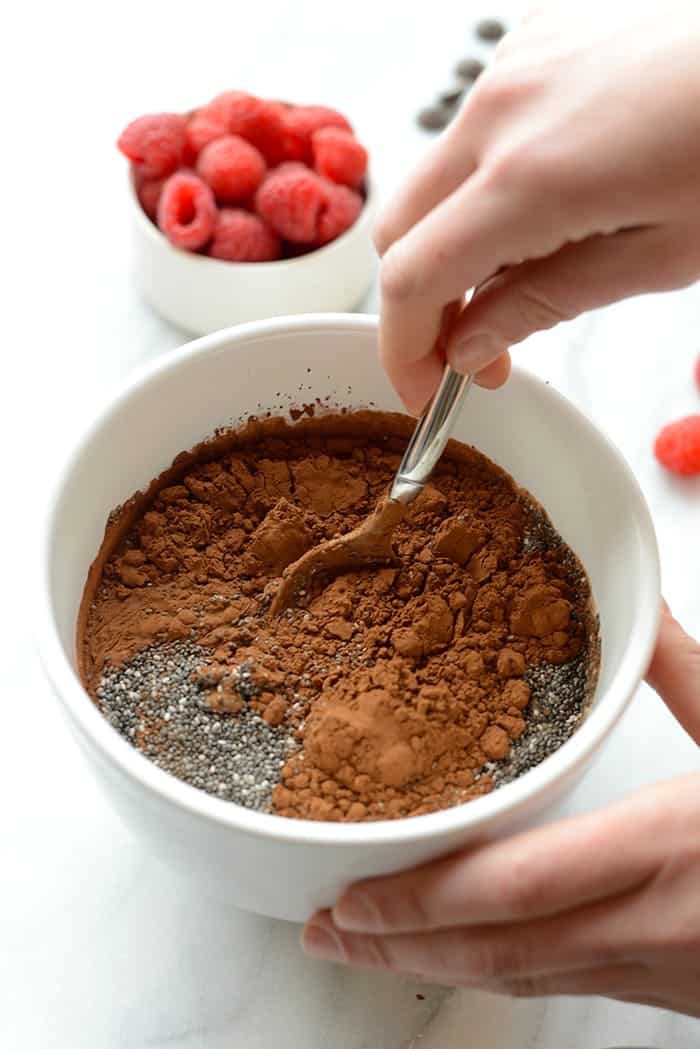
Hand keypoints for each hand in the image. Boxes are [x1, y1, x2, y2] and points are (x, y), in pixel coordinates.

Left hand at [302, 604, 699, 1015]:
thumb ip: (689, 672)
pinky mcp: (668, 990)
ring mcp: (658, 972)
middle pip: (499, 948)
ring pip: (524, 977)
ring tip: (361, 947)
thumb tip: (643, 607)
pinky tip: (459, 952)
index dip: (426, 900)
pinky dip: (495, 968)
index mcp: (669, 848)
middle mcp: (651, 924)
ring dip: (436, 963)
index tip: (352, 895)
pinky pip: (561, 982)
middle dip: (400, 945)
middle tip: (322, 933)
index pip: (517, 888)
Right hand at [376, 1, 699, 412]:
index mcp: (530, 177)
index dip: (403, 352)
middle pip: (396, 232)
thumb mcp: (658, 256)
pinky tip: (544, 202)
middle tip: (473, 348)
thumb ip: (543, 303)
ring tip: (521, 275)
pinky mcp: (529, 42)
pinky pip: (471, 132)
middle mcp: (499, 109)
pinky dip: (481, 185)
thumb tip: (470, 346)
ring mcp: (509, 66)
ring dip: (449, 244)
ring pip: (430, 182)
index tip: (426, 390)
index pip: (409, 280)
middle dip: (417, 305)